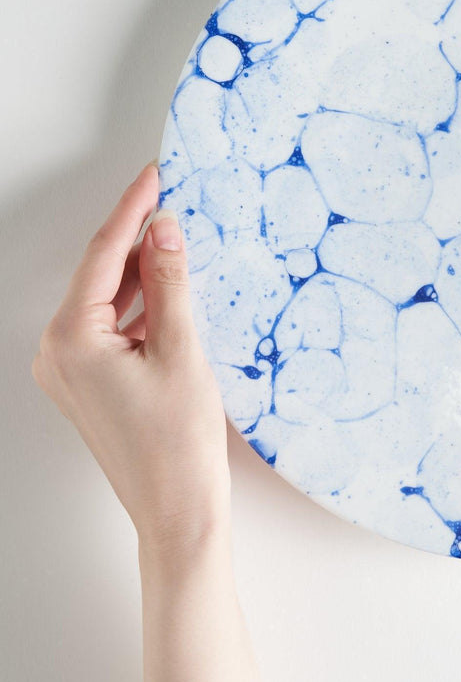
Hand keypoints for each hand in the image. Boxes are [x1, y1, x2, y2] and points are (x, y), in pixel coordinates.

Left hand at [32, 162, 230, 551]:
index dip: (132, 208)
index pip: (104, 254)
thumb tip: (164, 228)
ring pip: (109, 301)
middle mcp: (58, 350)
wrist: (176, 508)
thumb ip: (170, 282)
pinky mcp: (90, 382)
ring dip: (144, 272)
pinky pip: (113, 327)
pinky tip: (172, 289)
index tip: (155, 173)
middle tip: (174, 198)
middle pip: (102, 275)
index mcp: (71, 338)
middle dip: (139, 238)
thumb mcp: (181, 349)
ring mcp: (70, 369)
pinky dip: (142, 305)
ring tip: (181, 240)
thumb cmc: (178, 439)